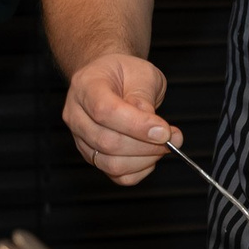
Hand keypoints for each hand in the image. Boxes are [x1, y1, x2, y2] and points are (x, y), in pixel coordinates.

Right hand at [63, 53, 174, 185]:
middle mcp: (76, 115)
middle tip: (172, 138)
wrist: (110, 78)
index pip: (105, 111)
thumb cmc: (125, 73)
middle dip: (146, 145)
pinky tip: (151, 154)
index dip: (137, 125)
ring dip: (145, 159)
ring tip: (164, 145)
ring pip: (111, 163)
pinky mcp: (92, 156)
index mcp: (85, 86)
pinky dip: (140, 170)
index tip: (164, 131)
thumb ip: (145, 98)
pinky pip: (116, 175)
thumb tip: (156, 130)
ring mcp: (81, 139)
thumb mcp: (141, 73)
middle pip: (107, 142)